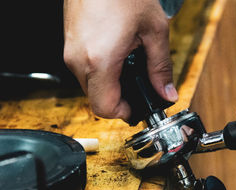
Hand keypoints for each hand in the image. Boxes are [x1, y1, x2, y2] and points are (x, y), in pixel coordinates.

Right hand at [63, 0, 177, 120]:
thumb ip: (161, 68)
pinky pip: (85, 70)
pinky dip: (102, 71)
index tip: (138, 107)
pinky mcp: (70, 44)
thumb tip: (166, 92)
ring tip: (129, 64)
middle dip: (120, 98)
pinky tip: (118, 54)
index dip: (124, 113)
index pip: (105, 108)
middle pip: (97, 99)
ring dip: (111, 83)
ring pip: (90, 86)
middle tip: (139, 86)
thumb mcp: (154, 31)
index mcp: (99, 60)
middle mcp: (78, 59)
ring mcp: (70, 51)